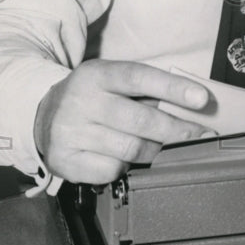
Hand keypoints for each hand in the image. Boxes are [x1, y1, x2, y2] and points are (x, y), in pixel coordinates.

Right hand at [34, 60, 211, 184]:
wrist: (42, 116)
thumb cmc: (92, 97)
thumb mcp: (111, 80)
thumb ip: (145, 89)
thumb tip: (193, 105)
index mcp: (96, 74)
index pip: (139, 78)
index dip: (173, 89)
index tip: (202, 99)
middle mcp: (81, 101)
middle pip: (140, 120)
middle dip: (177, 129)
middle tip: (200, 134)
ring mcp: (70, 132)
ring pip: (130, 149)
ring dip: (154, 150)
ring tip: (162, 147)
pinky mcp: (65, 160)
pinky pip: (111, 170)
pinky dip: (125, 167)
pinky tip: (124, 158)